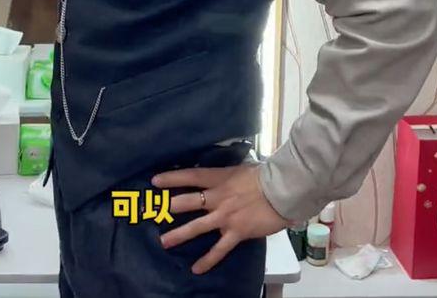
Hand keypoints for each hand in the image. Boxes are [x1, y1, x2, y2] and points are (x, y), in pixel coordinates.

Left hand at [151, 163, 287, 274]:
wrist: (281, 190)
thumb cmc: (263, 175)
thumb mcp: (240, 168)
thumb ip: (226, 174)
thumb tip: (220, 173)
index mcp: (219, 178)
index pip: (191, 176)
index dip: (172, 178)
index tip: (155, 181)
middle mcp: (218, 197)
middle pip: (189, 201)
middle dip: (170, 207)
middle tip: (155, 211)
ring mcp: (225, 216)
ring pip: (197, 227)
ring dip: (179, 234)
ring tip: (164, 242)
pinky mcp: (236, 233)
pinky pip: (219, 249)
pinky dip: (208, 260)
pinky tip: (196, 269)